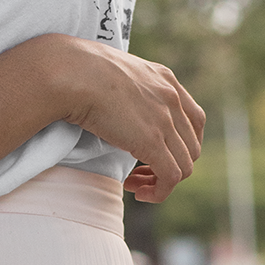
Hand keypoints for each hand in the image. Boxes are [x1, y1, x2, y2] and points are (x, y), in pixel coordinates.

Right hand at [49, 39, 203, 201]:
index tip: (153, 154)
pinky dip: (158, 192)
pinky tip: (137, 192)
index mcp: (165, 79)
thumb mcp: (114, 74)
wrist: (71, 74)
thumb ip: (126, 91)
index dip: (178, 145)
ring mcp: (165, 120)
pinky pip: (170, 177)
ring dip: (162, 183)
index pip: (193, 120)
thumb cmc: (77, 72)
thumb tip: (115, 109)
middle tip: (140, 174)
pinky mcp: (152, 141)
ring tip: (136, 186)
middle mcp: (172, 98)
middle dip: (170, 166)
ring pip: (184, 166)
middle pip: (191, 147)